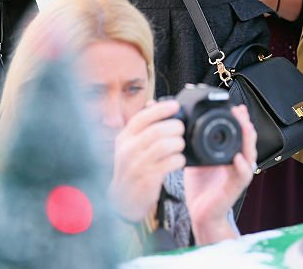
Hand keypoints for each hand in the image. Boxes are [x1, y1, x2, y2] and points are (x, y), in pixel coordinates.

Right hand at [109, 100, 186, 221]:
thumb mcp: (130, 146)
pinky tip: (177, 161)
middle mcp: (128, 150)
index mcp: (124, 138)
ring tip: (179, 147)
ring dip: (179, 144)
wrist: (122, 200)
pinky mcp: (148, 178)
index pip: (142, 117)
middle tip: (180, 131)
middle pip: (158, 130)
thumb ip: (142, 126)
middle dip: (175, 128)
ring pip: (166, 145)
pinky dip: (179, 159)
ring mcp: (138, 165)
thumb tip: (154, 103)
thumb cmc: (131, 169)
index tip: (176, 105)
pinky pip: (171, 162)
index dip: (161, 109)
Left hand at [184, 105, 257, 245]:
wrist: (202, 214)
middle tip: (239, 111)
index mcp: (231, 154)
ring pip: (250, 153)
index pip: (239, 133)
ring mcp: (240, 174)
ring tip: (245, 126)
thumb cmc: (201, 188)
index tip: (235, 106)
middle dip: (245, 123)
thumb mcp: (196, 160)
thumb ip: (194, 144)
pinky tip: (238, 158)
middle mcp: (239, 162)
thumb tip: (180, 126)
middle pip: (248, 139)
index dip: (239, 119)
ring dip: (248, 139)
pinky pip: (243, 175)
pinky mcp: (236, 187)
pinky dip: (242, 166)